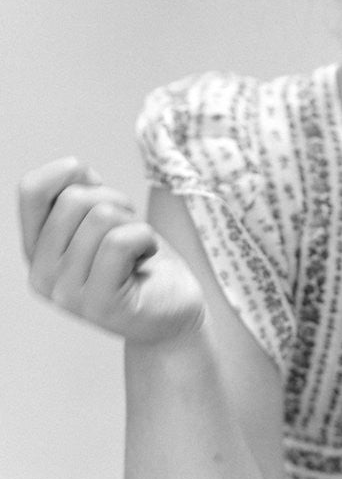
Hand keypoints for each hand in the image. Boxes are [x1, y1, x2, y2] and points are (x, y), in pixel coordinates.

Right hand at [19, 158, 205, 343]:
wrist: (172, 311)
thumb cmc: (140, 260)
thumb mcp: (104, 220)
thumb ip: (80, 195)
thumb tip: (73, 168)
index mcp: (36, 249)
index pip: (31, 190)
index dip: (69, 172)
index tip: (97, 185)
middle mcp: (41, 275)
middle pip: (74, 199)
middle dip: (114, 200)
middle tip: (128, 228)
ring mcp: (67, 294)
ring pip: (101, 217)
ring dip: (133, 223)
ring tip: (138, 248)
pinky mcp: (100, 304)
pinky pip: (121, 242)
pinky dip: (145, 238)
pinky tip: (147, 257)